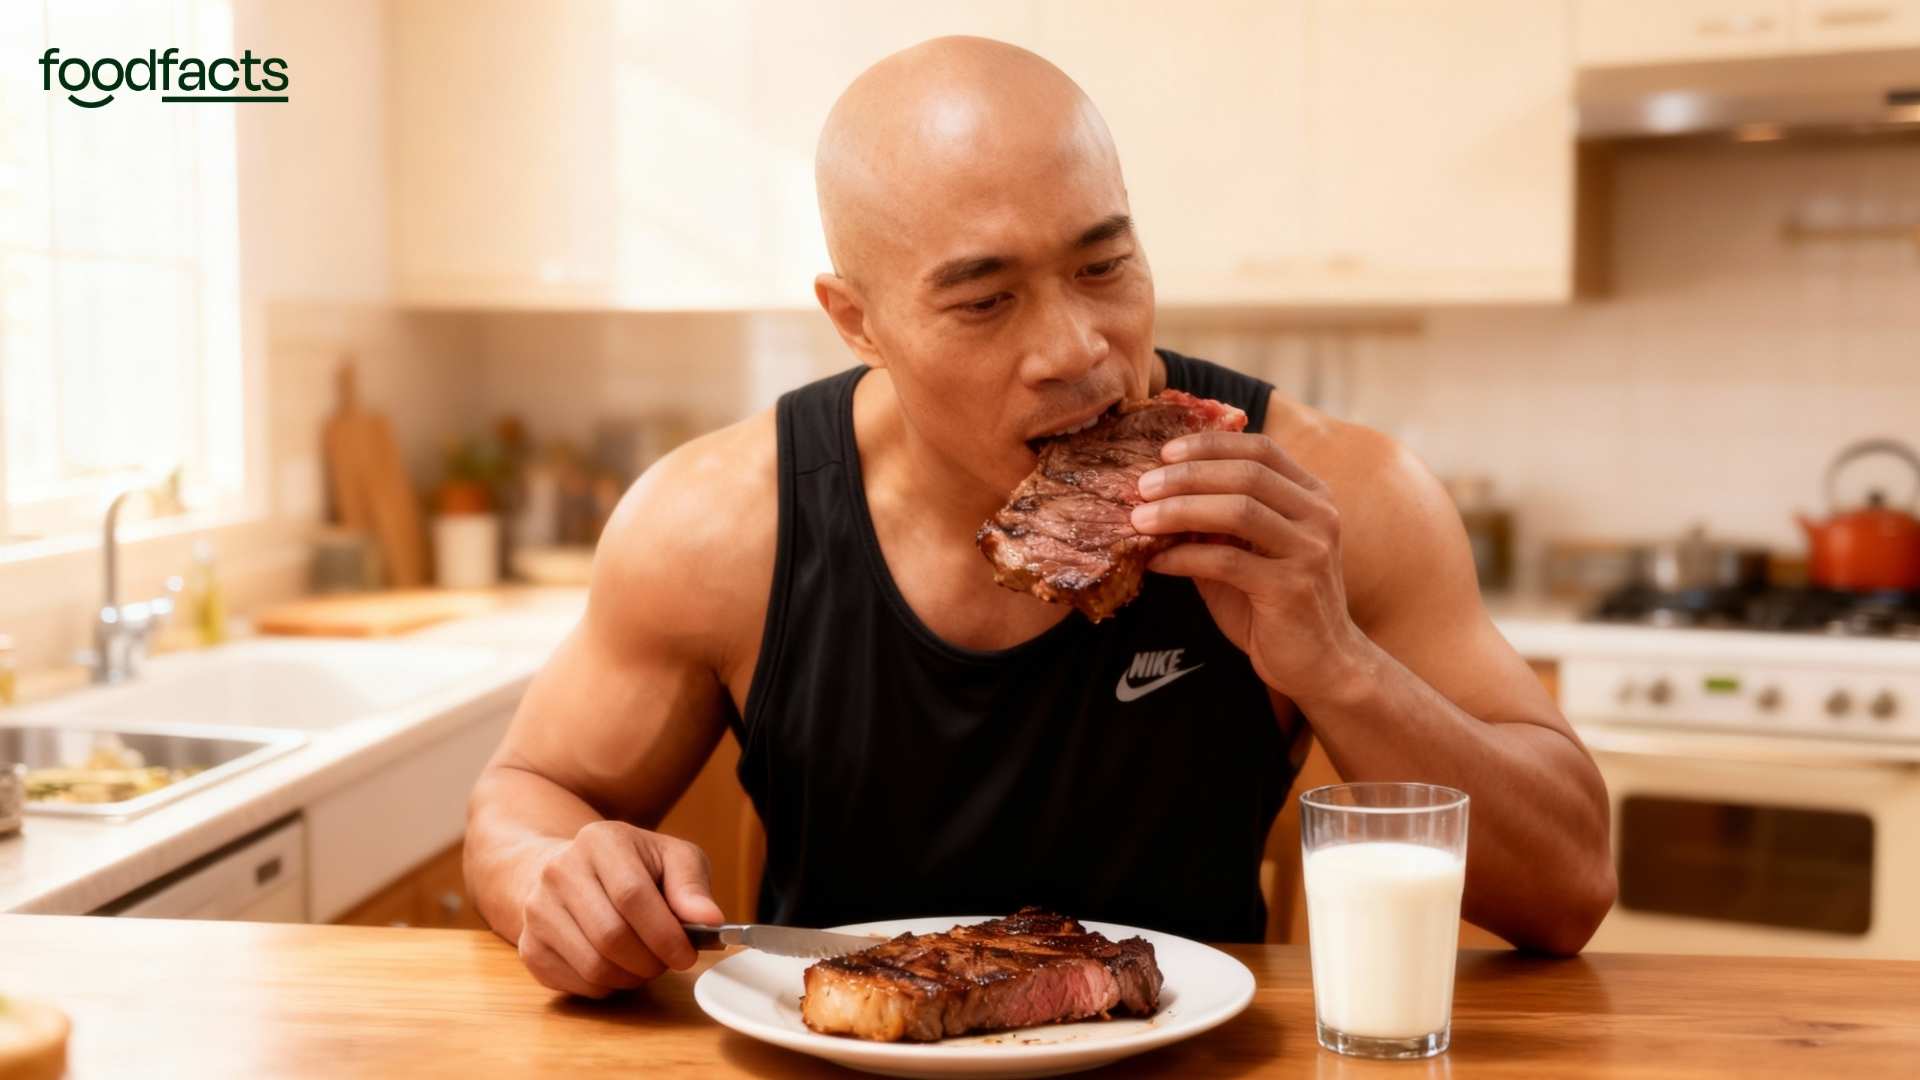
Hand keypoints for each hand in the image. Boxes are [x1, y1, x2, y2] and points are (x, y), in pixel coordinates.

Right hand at [515, 820, 725, 997]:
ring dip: (632, 977)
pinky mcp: (529, 947)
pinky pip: (578, 984)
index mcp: (599, 841)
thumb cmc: (632, 866)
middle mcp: (559, 871)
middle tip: (668, 963)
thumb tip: (711, 920)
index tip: (687, 955)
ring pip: (594, 965)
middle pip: (611, 936)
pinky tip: (619, 967)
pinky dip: (608, 986)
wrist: (570, 871)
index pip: (632, 895)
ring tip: (646, 964)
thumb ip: (692, 885)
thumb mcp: (671, 858)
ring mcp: (537, 911)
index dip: (665, 934)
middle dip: (651, 961)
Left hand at [1131, 431, 1371, 702]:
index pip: (1260, 449)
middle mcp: (1318, 516)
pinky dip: (1185, 558)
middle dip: (1187, 475)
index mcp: (1311, 496)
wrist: (1321, 664)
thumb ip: (1215, 523)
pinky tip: (1157, 562)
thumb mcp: (1247, 553)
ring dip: (1181, 510)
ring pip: (1239, 511)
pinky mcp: (1291, 588)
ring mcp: (1309, 551)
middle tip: (1143, 486)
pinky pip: (1227, 561)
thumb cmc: (1276, 604)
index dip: (1211, 445)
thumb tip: (1156, 498)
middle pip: (1247, 473)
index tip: (1166, 452)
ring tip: (1141, 519)